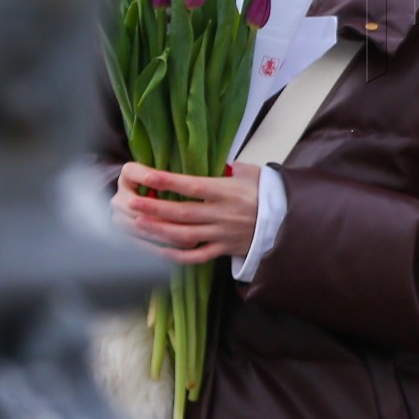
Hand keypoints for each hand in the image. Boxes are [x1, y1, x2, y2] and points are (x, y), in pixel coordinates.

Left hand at [111, 161, 260, 263]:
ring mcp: (222, 234)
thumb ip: (227, 168)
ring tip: (136, 224)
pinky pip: (196, 256)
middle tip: (130, 203)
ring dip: (158, 231)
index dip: (167, 182)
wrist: (289, 220)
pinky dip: (175, 256)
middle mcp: (223, 214)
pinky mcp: (223, 249)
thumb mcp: (250, 173)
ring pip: (184, 236)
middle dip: (153, 208)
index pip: (192, 186)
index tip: (145, 175)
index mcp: (228, 191)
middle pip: (183, 213)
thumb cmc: (267, 192)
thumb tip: (205, 162)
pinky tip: (155, 251)